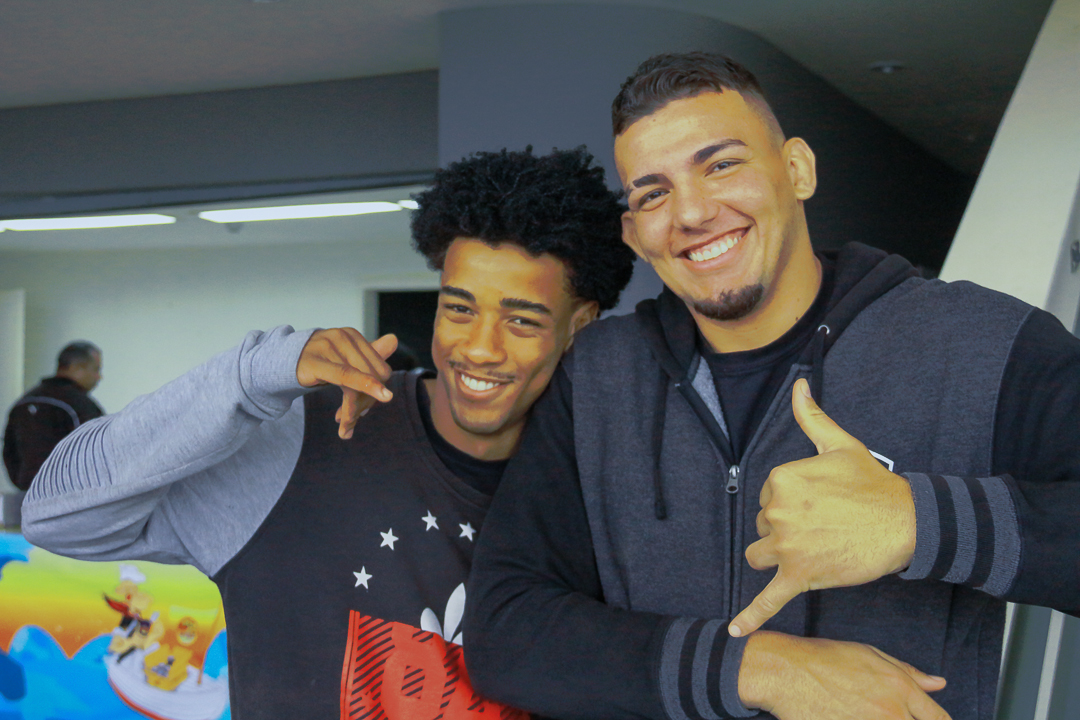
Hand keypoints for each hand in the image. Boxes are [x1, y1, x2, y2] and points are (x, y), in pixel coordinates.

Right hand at [296, 328, 398, 438]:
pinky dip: (349, 405)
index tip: (365, 409)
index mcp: (352, 336)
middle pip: (372, 377)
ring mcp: (328, 347)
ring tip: (345, 427)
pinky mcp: (314, 361)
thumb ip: (369, 353)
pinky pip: (344, 380)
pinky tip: (346, 424)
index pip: (380, 369)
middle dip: (366, 402)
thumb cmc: (315, 362)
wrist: (278, 363)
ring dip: (354, 410)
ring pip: (357, 384)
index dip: (378, 392)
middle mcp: (342, 337)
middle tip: (353, 420)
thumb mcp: (343, 359)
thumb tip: (394, 339)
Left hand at [729, 378, 915, 636]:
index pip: (766, 497)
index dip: (790, 502)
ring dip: (777, 556)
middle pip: (763, 527)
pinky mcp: (800, 577)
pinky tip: (735, 632)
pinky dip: (750, 617)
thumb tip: (798, 386)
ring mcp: (787, 547)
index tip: (819, 502)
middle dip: (785, 529)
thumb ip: (810, 417)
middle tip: (823, 525)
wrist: (906, 523)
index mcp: (780, 479)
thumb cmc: (872, 483)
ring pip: (761, 555)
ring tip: (808, 549)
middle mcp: (778, 512)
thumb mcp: (838, 445)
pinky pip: (768, 599)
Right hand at [739, 631, 949, 719]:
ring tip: (864, 712)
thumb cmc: (825, 658)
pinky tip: (851, 717)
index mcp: (900, 687)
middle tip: (888, 714)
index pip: (938, 718)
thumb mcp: (870, 654)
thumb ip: (908, 672)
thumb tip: (939, 684)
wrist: (785, 672)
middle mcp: (890, 711)